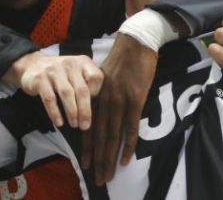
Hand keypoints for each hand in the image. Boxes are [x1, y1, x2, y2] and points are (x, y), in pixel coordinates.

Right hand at [8, 52, 102, 129]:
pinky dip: (55, 112)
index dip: (97, 93)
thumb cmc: (60, 74)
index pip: (96, 77)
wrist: (32, 65)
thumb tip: (96, 108)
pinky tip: (59, 123)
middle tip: (85, 125)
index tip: (94, 105)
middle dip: (85, 110)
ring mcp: (54, 70)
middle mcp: (69, 64)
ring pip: (66, 94)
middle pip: (81, 89)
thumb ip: (86, 84)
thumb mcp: (75, 72)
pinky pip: (49, 98)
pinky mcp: (40, 79)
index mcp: (82, 62)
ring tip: (74, 124)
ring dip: (72, 112)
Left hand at [82, 33, 156, 184]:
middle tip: (99, 179)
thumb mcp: (105, 76)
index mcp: (96, 97)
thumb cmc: (123, 58)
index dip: (88, 148)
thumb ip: (102, 94)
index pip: (89, 128)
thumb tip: (102, 110)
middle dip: (98, 160)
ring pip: (113, 136)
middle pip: (100, 137)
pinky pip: (130, 127)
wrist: (135, 42)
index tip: (86, 164)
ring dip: (110, 158)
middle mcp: (104, 102)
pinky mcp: (134, 100)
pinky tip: (126, 159)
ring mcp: (119, 101)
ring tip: (109, 175)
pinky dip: (128, 145)